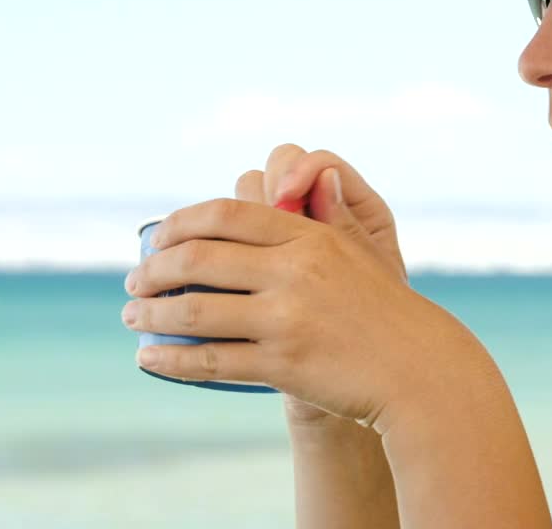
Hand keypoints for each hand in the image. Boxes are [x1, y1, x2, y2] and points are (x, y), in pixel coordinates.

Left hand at [121, 196, 474, 432]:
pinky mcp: (283, 364)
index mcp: (308, 236)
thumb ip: (325, 218)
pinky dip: (170, 360)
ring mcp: (287, 318)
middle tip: (135, 279)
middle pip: (199, 258)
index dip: (180, 223)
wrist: (419, 370)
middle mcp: (294, 271)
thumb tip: (303, 180)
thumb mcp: (358, 252)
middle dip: (153, 268)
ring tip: (132, 315)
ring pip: (194, 311)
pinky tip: (149, 358)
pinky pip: (210, 360)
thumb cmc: (383, 311)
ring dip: (150, 314)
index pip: (226, 213)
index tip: (156, 238)